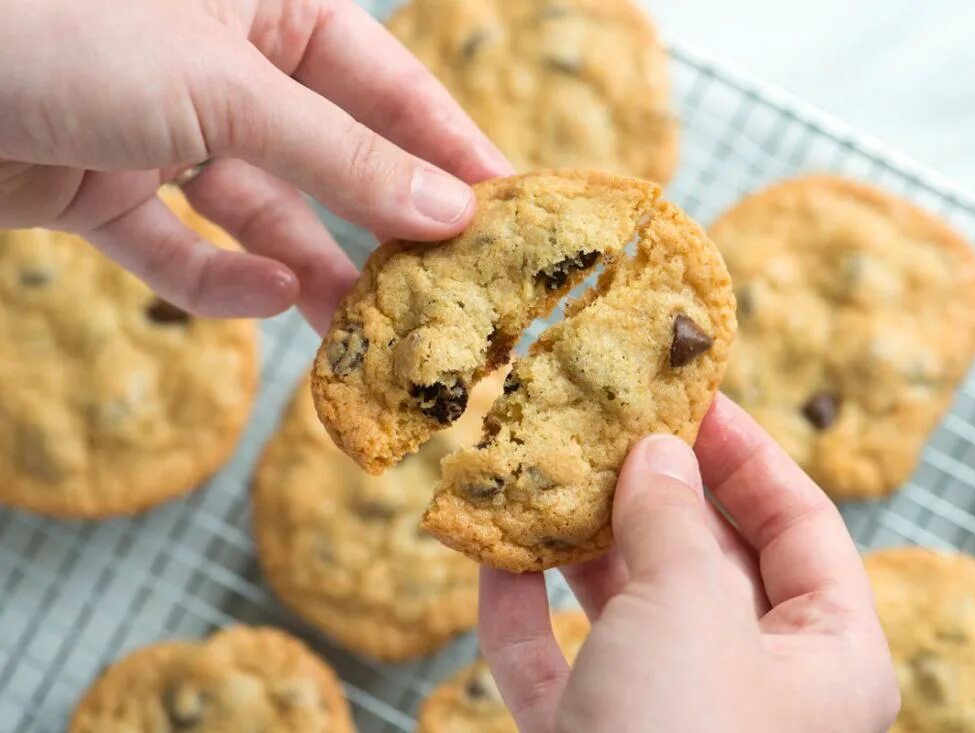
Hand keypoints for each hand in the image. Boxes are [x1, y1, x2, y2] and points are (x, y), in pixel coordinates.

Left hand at [0, 0, 511, 330]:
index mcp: (266, 5)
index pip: (388, 83)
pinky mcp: (103, 189)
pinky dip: (219, 282)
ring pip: (262, 215)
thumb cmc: (55, 28)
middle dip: (384, 225)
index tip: (510, 211)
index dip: (452, 147)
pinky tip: (264, 302)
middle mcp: (221, 64)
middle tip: (446, 292)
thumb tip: (448, 209)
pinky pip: (179, 248)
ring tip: (369, 332)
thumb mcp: (224, 89)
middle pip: (332, 156)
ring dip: (312, 273)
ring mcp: (161, 129)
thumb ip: (342, 156)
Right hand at [479, 394, 899, 731]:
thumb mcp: (689, 608)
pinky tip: (487, 555)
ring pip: (624, 608)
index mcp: (827, 658)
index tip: (690, 392)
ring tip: (538, 469)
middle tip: (600, 420)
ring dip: (575, 543)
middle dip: (648, 488)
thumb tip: (659, 453)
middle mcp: (755, 688)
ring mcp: (667, 720)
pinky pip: (558, 665)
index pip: (800, 524)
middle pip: (706, 557)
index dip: (746, 450)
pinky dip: (521, 613)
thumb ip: (675, 518)